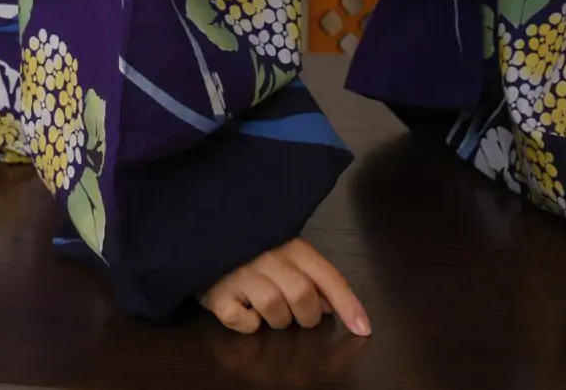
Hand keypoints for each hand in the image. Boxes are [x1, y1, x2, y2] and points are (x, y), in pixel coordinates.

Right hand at [199, 238, 370, 336]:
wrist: (202, 236)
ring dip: (277, 321)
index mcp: (291, 246)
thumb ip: (310, 276)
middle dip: (307, 316)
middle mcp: (268, 257)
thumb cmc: (250, 248)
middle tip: (300, 316)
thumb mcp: (285, 253)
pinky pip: (242, 322)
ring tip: (268, 310)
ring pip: (274, 311)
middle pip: (302, 296)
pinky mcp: (217, 294)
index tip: (364, 329)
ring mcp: (240, 275)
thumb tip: (330, 306)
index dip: (348, 305)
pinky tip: (245, 312)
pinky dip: (248, 325)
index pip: (328, 276)